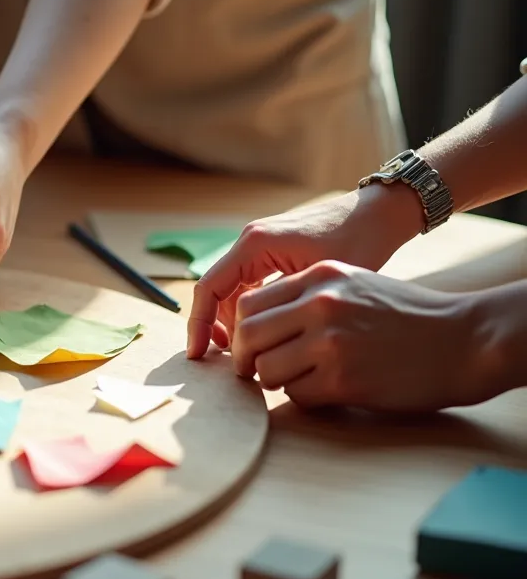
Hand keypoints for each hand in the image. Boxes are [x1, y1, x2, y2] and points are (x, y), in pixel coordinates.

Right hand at [187, 185, 425, 357]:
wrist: (380, 215)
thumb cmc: (358, 242)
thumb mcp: (319, 283)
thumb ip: (281, 309)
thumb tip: (252, 345)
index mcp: (254, 244)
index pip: (208, 288)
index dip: (199, 325)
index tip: (197, 356)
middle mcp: (249, 241)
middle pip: (216, 293)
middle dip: (216, 328)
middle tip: (232, 363)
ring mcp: (259, 246)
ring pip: (231, 292)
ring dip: (235, 322)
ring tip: (250, 354)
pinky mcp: (271, 253)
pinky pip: (248, 286)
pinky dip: (250, 311)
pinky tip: (265, 334)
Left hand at [230, 260, 479, 411]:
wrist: (464, 339)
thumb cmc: (407, 316)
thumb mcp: (354, 285)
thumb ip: (307, 296)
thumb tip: (254, 322)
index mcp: (320, 276)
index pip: (249, 304)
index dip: (241, 331)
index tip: (250, 346)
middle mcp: (321, 304)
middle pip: (248, 336)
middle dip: (245, 359)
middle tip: (255, 372)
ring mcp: (331, 342)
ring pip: (267, 370)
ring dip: (276, 381)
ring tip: (300, 379)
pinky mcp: (344, 379)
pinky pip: (296, 395)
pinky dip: (304, 397)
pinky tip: (328, 390)